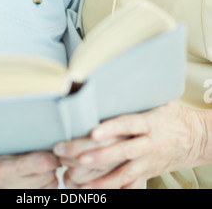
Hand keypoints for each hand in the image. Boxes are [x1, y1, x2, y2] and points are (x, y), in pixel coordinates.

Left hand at [54, 103, 209, 188]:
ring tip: (82, 182)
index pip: (129, 125)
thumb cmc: (173, 117)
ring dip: (103, 179)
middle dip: (100, 156)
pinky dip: (116, 190)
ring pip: (125, 173)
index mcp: (151, 123)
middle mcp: (150, 144)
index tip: (93, 133)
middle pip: (123, 151)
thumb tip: (111, 84)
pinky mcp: (149, 173)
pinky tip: (98, 192)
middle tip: (79, 157)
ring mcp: (149, 161)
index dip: (111, 129)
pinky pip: (131, 185)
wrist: (198, 139)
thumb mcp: (158, 103)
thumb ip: (136, 100)